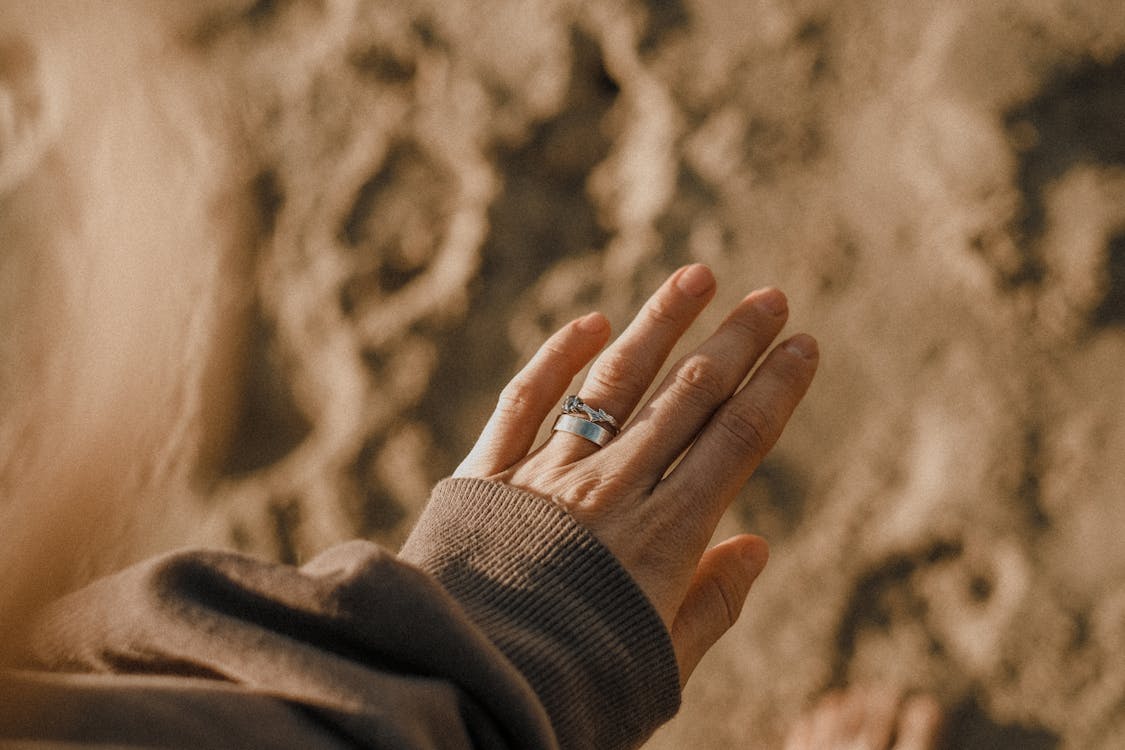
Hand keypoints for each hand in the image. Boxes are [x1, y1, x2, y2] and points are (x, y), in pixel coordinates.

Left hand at [455, 264, 817, 684]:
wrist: (463, 685)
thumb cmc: (572, 686)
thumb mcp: (660, 664)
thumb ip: (711, 604)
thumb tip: (756, 544)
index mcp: (663, 538)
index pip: (735, 441)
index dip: (775, 387)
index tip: (803, 344)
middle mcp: (610, 490)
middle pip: (685, 397)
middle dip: (734, 342)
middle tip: (771, 297)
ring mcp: (545, 474)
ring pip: (614, 382)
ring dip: (659, 325)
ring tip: (697, 277)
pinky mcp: (485, 472)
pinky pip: (525, 400)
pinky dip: (558, 357)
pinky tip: (591, 323)